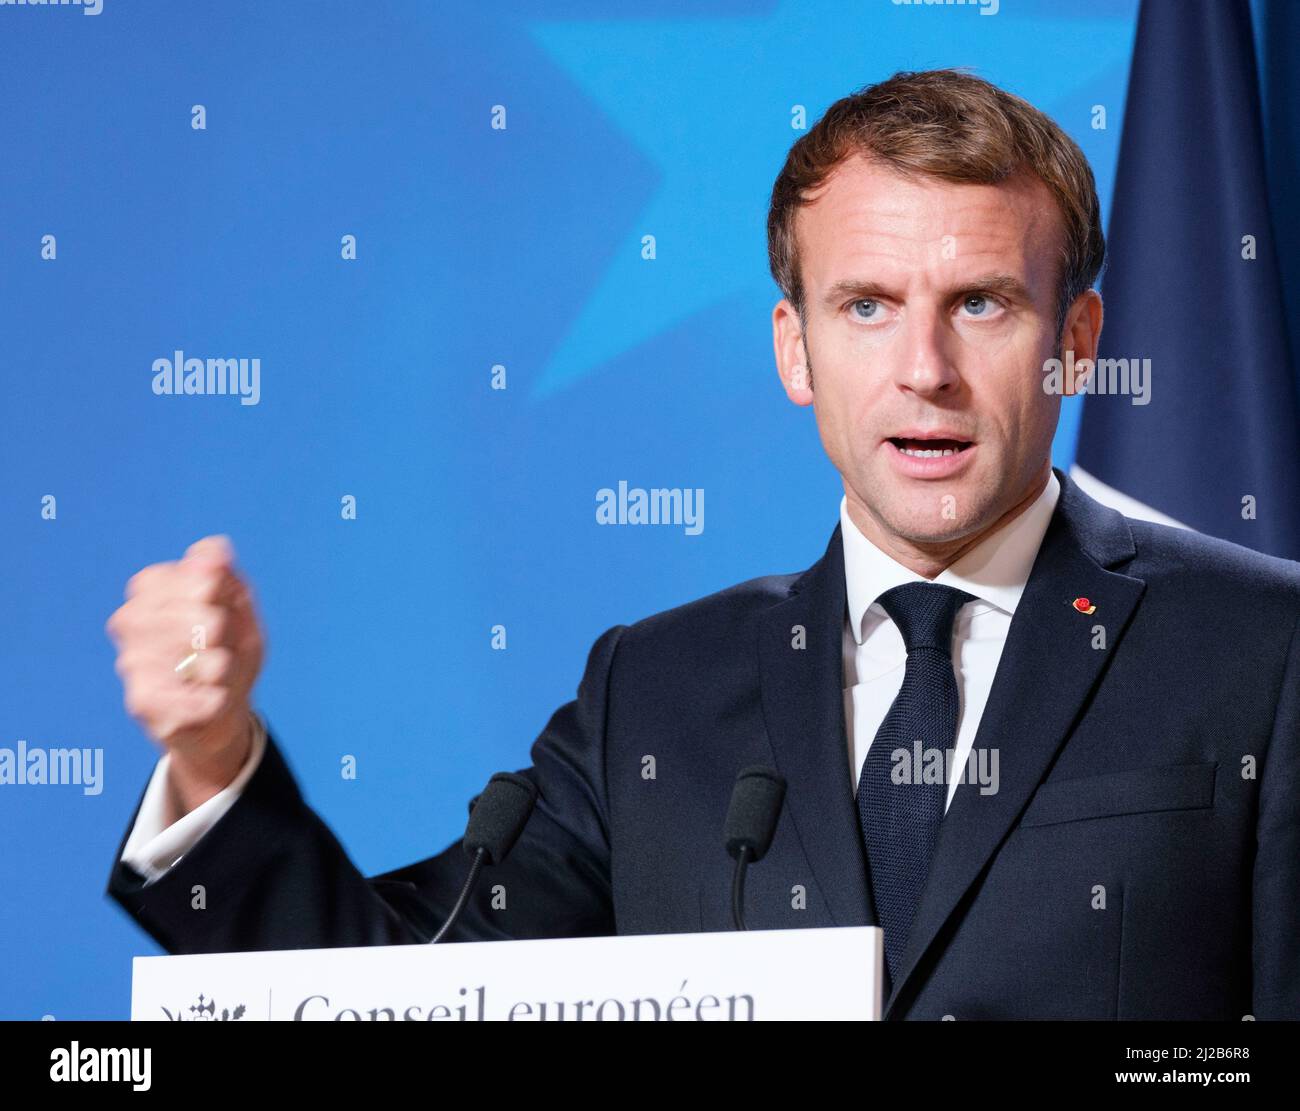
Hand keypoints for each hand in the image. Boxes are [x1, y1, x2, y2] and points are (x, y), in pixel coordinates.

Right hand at [106, 535, 264, 812]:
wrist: (222, 712)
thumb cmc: (229, 650)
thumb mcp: (239, 609)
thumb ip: (226, 576)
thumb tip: (216, 549)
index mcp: (154, 586)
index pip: (186, 574)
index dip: (215, 592)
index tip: (228, 608)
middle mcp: (131, 619)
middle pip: (184, 613)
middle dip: (218, 630)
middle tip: (225, 644)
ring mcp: (131, 660)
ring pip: (183, 654)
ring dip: (218, 665)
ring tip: (221, 672)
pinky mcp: (140, 700)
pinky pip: (180, 694)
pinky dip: (209, 698)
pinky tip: (214, 698)